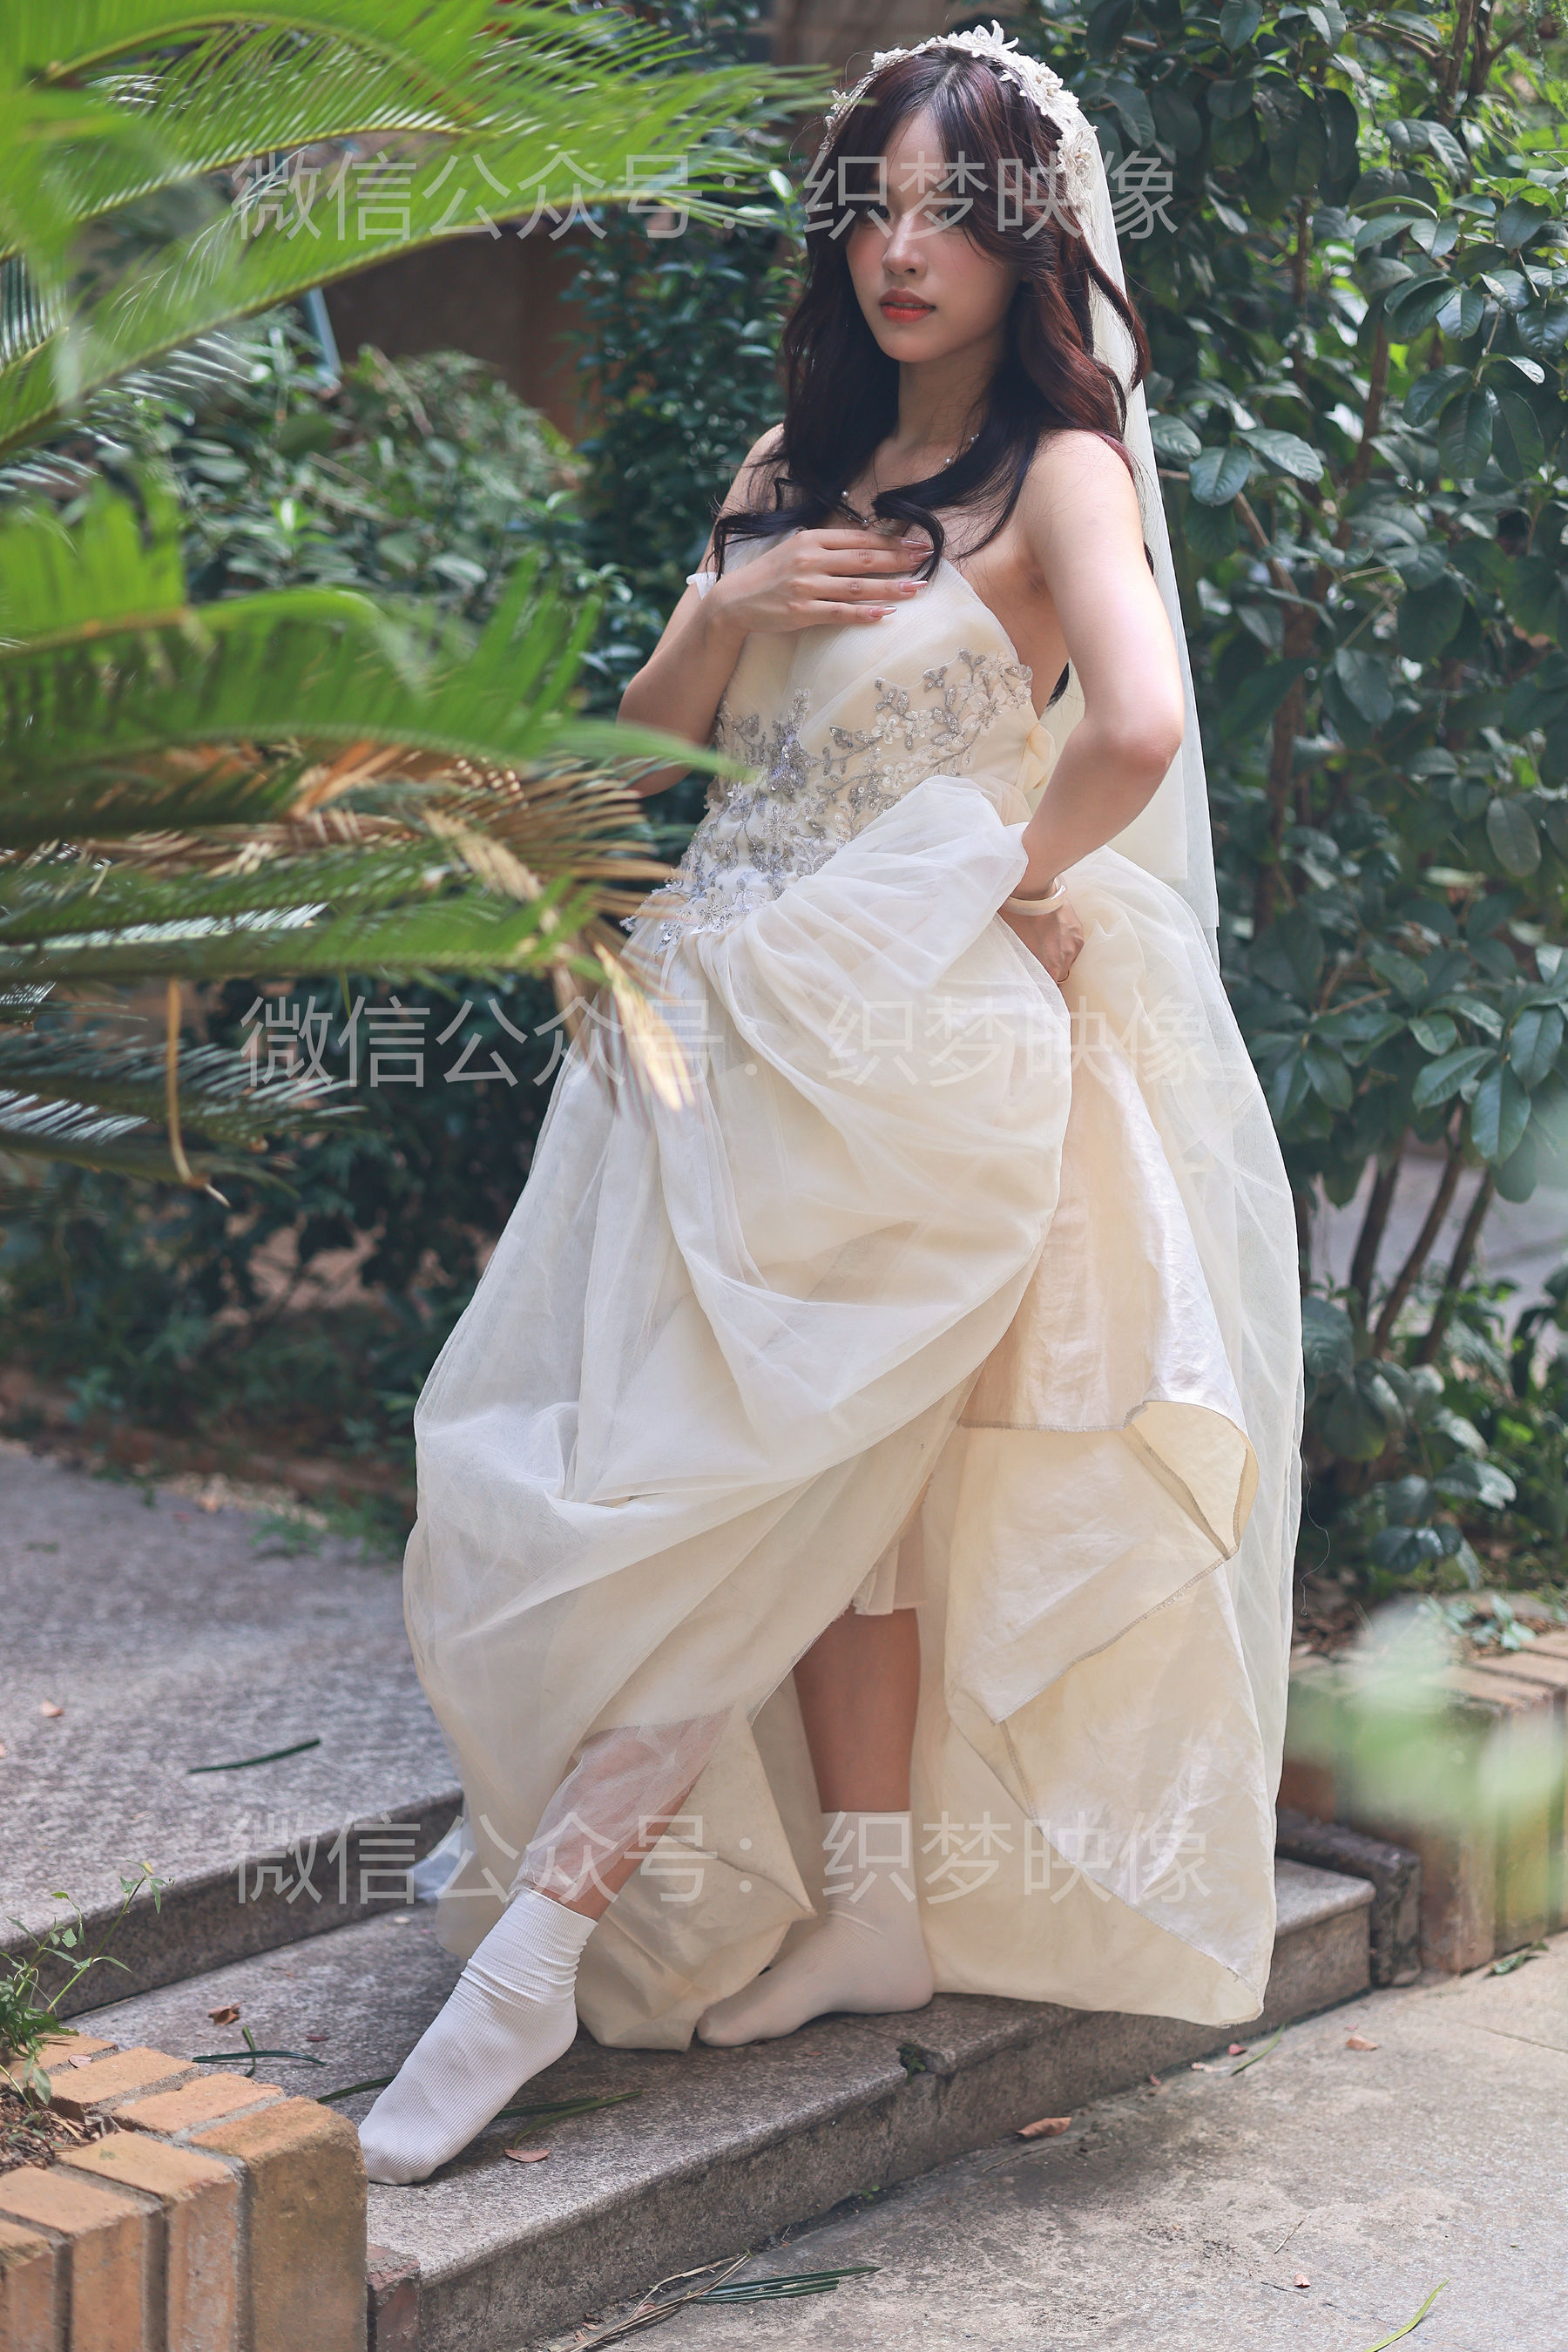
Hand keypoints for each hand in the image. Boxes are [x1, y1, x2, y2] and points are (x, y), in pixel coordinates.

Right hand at [707, 526, 930, 639]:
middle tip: (927, 561)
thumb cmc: (770, 575)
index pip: (859, 539)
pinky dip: (864, 613)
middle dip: (899, 560)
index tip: (917, 544)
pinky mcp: (801, 612)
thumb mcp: (796, 549)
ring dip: (889, 587)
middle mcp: (810, 560)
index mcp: (811, 539)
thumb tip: (866, 545)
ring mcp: (806, 587)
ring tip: (915, 589)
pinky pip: (840, 613)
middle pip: (863, 559)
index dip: (891, 542)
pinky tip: (885, 614)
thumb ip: (827, 547)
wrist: (735, 600)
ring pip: (856, 586)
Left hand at [1001, 891, 1083, 987]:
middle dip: (1049, 973)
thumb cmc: (1016, 918)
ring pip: (1067, 961)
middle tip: (1038, 964)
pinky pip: (1073, 947)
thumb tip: (1022, 973)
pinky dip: (1064, 945)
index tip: (1039, 990)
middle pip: (1059, 976)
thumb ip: (1023, 964)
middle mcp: (1065, 960)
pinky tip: (1053, 935)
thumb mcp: (1014, 945)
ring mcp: (1074, 946)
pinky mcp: (1078, 932)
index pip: (1051, 990)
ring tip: (1045, 946)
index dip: (1044, 990)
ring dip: (1058, 958)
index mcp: (1048, 967)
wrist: (1033, 890)